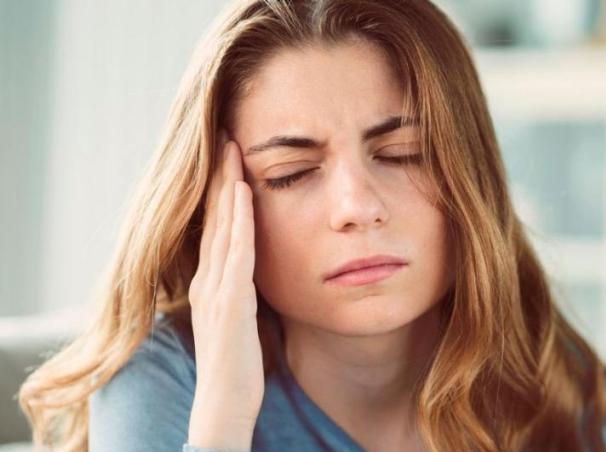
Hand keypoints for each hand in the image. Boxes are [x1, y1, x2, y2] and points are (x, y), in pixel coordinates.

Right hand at [187, 138, 262, 450]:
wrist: (224, 403)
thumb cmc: (237, 366)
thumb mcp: (240, 319)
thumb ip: (243, 293)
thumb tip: (255, 273)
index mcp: (212, 283)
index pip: (216, 227)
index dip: (221, 191)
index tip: (230, 157)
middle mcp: (208, 280)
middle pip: (215, 218)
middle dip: (221, 176)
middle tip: (226, 137)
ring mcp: (216, 289)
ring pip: (222, 226)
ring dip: (228, 186)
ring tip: (233, 149)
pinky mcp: (229, 302)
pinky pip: (236, 253)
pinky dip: (239, 220)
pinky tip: (244, 193)